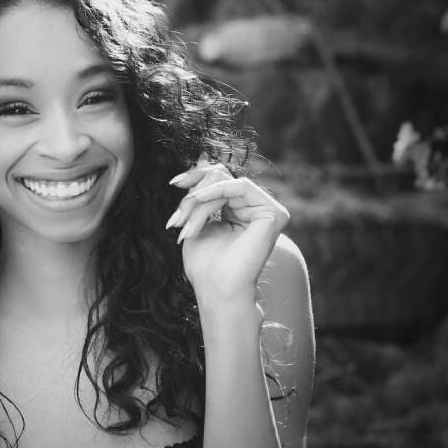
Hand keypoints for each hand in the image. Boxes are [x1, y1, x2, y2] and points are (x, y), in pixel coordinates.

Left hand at [166, 155, 289, 305]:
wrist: (216, 289)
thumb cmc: (205, 264)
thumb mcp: (197, 219)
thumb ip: (201, 193)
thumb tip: (202, 158)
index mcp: (240, 209)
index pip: (219, 178)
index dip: (196, 176)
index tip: (174, 183)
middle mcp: (256, 208)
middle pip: (220, 177)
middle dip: (193, 195)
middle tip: (177, 219)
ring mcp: (267, 210)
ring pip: (225, 183)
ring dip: (199, 201)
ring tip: (184, 223)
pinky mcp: (274, 214)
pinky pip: (240, 187)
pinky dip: (215, 191)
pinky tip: (198, 201)